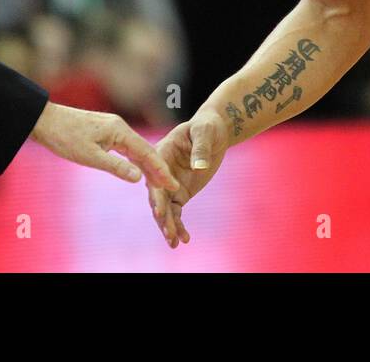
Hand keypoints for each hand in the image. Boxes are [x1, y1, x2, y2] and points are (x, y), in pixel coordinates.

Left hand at [30, 101, 178, 191]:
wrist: (45, 121)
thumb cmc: (64, 138)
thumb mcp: (90, 157)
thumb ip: (116, 167)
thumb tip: (139, 178)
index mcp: (119, 130)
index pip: (147, 152)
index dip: (160, 170)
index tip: (172, 184)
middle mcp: (120, 127)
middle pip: (145, 150)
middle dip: (158, 169)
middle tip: (172, 187)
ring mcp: (113, 128)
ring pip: (136, 149)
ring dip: (147, 165)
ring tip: (159, 182)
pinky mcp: (105, 131)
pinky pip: (126, 147)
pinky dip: (135, 159)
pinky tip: (138, 169)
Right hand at [147, 110, 230, 248]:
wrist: (214, 132)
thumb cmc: (207, 126)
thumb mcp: (204, 132)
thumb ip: (201, 149)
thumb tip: (200, 167)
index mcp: (160, 154)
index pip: (155, 176)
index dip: (157, 194)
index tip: (159, 210)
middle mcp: (160, 172)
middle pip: (158, 197)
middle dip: (162, 216)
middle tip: (168, 232)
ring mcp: (169, 184)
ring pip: (165, 209)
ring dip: (168, 226)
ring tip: (175, 243)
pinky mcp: (180, 192)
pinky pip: (176, 212)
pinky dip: (179, 226)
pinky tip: (184, 239)